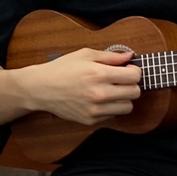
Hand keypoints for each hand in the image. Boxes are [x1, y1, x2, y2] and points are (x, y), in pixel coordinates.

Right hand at [21, 47, 141, 125]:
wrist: (41, 88)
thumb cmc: (62, 69)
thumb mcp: (85, 55)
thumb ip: (110, 56)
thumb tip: (129, 56)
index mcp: (98, 74)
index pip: (134, 76)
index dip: (134, 71)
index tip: (128, 69)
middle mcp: (99, 93)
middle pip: (135, 93)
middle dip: (131, 84)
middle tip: (121, 80)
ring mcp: (95, 109)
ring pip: (128, 107)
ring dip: (124, 98)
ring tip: (112, 91)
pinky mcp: (91, 120)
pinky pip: (113, 115)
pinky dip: (111, 107)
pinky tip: (100, 99)